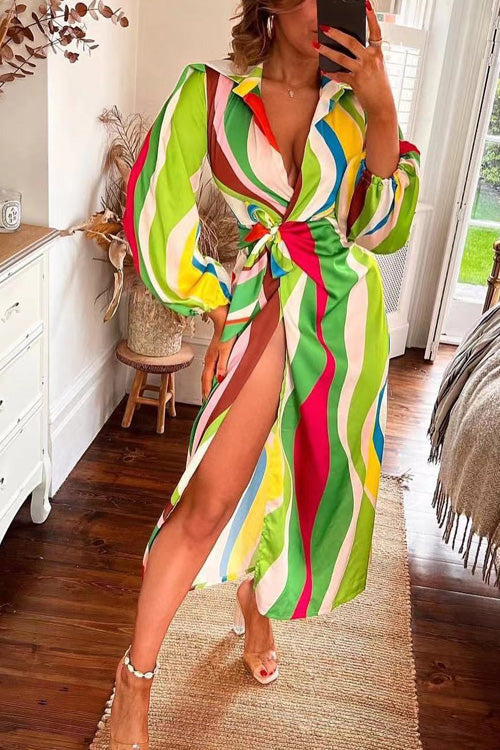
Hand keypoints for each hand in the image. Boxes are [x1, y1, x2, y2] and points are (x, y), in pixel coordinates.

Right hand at [201, 305, 235, 400]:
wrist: (224, 318)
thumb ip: (223, 365)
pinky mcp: (215, 351)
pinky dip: (211, 374)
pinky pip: (211, 367)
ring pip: (207, 372)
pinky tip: (215, 375)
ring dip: (207, 382)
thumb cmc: (227, 332)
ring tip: (209, 390)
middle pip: (205, 377)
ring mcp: (211, 354)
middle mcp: (209, 358)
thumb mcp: (226, 350)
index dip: (206, 391)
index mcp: (210, 360)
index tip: (206, 401)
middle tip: (205, 400)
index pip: (206, 379)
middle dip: (204, 389)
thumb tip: (219, 379)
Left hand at [315, 5, 395, 119]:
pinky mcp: (356, 82)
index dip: (371, 17)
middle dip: (336, 33)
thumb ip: (366, 57)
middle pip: (351, 41)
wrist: (382, 106)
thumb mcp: (377, 68)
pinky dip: (331, 73)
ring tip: (316, 45)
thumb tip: (349, 51)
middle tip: (324, 27)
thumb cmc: (379, 87)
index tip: (365, 4)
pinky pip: (340, 75)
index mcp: (378, 53)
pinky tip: (323, 70)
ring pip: (341, 57)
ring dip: (327, 51)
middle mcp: (371, 59)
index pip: (375, 31)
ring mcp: (363, 70)